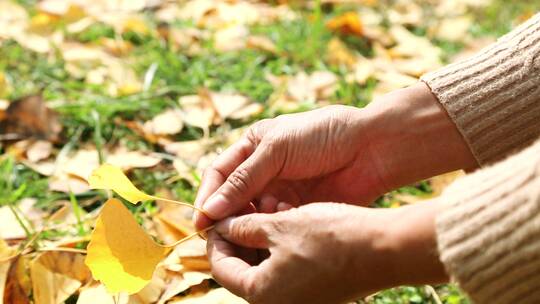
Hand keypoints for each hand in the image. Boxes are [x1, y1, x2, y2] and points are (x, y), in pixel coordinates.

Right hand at [194, 82, 476, 228]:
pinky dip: (276, 223)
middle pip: (233, 198)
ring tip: (263, 221)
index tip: (201, 221)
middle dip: (229, 215)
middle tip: (225, 234)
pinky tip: (286, 218)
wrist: (371, 148)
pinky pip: (276, 222)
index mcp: (252, 147)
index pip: (219, 174)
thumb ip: (243, 180)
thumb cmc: (323, 136)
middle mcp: (263, 170)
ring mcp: (281, 190)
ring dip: (254, 220)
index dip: (208, 196)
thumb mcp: (277, 149)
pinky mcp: (298, 208)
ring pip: (254, 214)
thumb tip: (209, 210)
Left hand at [208, 201, 448, 303]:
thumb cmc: (331, 237)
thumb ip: (244, 227)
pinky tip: (288, 219)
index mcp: (262, 294)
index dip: (215, 238)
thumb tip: (223, 225)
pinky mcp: (318, 290)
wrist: (384, 249)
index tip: (217, 216)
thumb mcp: (279, 225)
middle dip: (239, 237)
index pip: (221, 268)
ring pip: (266, 265)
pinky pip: (288, 268)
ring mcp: (301, 299)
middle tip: (240, 210)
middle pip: (243, 269)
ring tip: (266, 209)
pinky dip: (281, 245)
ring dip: (261, 238)